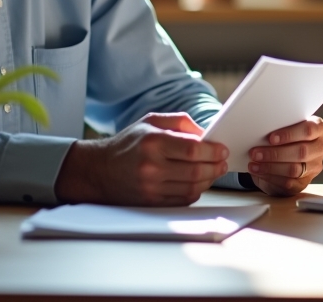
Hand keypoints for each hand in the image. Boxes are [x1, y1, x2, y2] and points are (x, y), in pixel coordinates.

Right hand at [54, 112, 228, 205]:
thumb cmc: (128, 143)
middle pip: (196, 171)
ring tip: (213, 171)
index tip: (222, 149)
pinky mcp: (152, 202)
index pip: (193, 150)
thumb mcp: (150, 121)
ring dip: (209, 180)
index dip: (213, 151)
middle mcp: (152, 166)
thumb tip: (205, 133)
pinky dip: (195, 191)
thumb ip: (180, 122)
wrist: (100, 170)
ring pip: (192, 187)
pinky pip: (183, 199)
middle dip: (215, 167)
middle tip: (222, 162)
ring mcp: (151, 187)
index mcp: (153, 142)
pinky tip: (198, 182)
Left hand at [247, 116, 322, 195]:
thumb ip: (279, 128)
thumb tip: (261, 131)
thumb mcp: (283, 128)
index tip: (271, 138)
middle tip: (256, 152)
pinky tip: (258, 171)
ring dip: (270, 166)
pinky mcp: (304, 183)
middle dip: (275, 153)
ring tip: (254, 162)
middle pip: (302, 151)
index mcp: (318, 128)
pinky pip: (288, 182)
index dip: (289, 134)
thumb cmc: (283, 138)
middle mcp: (320, 147)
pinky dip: (270, 177)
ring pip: (294, 169)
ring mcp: (314, 167)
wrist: (282, 157)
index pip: (309, 130)